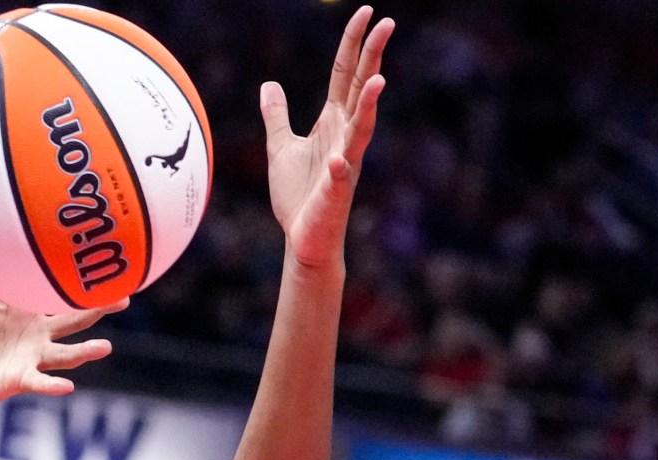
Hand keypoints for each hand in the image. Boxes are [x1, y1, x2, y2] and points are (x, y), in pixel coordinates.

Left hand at [0, 279, 122, 414]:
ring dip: (85, 352)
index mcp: (29, 312)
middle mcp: (38, 335)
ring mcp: (32, 358)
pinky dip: (53, 386)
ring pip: (65, 355)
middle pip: (75, 320)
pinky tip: (68, 386)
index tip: (101, 264)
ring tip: (105, 347)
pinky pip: (39, 383)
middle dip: (99, 310)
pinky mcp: (20, 379)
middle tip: (125, 298)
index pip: (57, 293)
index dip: (78, 281)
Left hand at [258, 6, 392, 269]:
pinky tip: (340, 160)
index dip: (354, 43)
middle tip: (387, 23)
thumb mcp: (280, 147)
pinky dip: (342, 168)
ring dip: (370, 106)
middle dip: (374, 57)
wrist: (303, 238)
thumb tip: (269, 84)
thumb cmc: (298, 195)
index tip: (366, 12)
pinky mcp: (336, 192)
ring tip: (379, 80)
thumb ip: (277, 115)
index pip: (346, 74)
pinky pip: (341, 177)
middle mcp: (345, 136)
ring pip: (362, 129)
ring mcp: (346, 162)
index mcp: (333, 121)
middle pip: (362, 89)